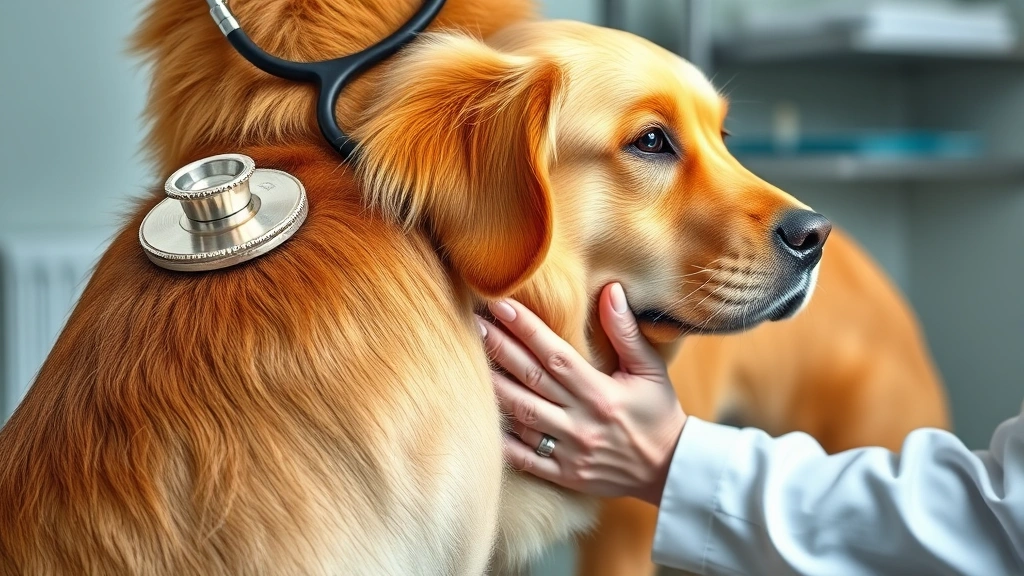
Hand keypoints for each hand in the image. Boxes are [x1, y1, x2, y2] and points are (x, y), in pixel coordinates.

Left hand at [479, 283, 686, 504]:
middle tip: (472, 324)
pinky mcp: (563, 474)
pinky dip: (501, 440)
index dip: (525, 328)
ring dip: (494, 388)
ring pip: (521, 415)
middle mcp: (581, 421)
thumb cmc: (659, 414)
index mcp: (601, 394)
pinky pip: (524, 458)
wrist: (670, 470)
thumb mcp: (651, 370)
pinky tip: (480, 417)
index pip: (554, 354)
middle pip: (530, 380)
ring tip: (469, 362)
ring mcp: (569, 450)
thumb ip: (627, 332)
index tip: (501, 305)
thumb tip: (611, 290)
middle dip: (498, 349)